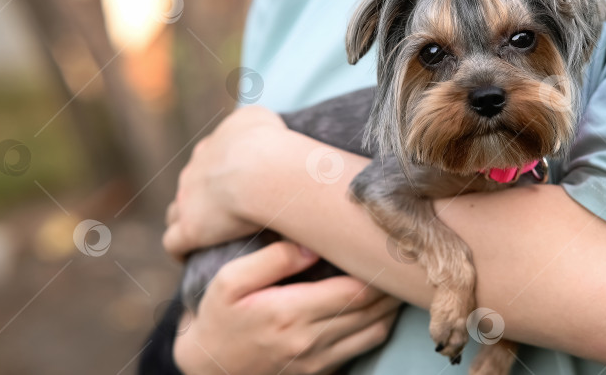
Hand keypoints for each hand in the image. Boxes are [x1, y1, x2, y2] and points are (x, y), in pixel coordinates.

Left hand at [163, 106, 287, 258]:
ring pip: (176, 212)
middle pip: (191, 186)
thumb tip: (258, 132)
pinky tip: (189, 257)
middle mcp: (194, 170)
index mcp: (212, 147)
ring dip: (187, 221)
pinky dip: (180, 249)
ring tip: (205, 236)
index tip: (234, 185)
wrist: (261, 168)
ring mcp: (188, 200)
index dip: (219, 174)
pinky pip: (174, 242)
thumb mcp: (261, 118)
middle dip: (203, 197)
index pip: (208, 161)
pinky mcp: (189, 229)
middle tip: (226, 212)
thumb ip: (252, 123)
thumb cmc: (269, 144)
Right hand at [174, 241, 401, 374]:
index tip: (382, 246)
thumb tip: (312, 243)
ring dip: (390, 304)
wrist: (208, 368)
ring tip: (392, 276)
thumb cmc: (219, 318)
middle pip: (373, 310)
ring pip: (375, 330)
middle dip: (390, 283)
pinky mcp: (321, 371)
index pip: (354, 291)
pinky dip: (378, 323)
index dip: (376, 270)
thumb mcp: (230, 282)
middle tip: (397, 256)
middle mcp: (310, 340)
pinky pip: (364, 346)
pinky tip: (377, 302)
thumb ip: (272, 259)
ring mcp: (318, 360)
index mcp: (290, 313)